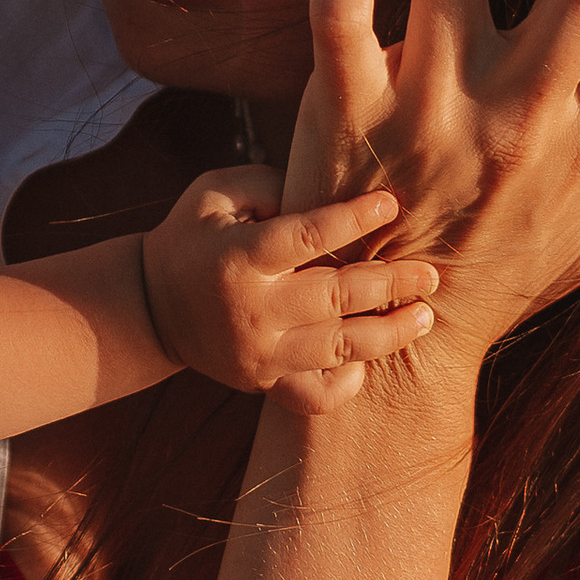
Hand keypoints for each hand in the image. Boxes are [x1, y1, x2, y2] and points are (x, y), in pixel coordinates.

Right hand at [140, 169, 439, 408]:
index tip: (390, 204)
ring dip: (388, 334)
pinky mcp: (263, 383)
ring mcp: (260, 353)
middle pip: (334, 298)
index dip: (352, 219)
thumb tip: (333, 192)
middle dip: (389, 284)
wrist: (149, 309)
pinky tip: (369, 360)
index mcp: (239, 258)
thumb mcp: (213, 194)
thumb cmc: (191, 237)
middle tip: (430, 274)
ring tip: (424, 316)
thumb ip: (270, 183)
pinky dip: (347, 384)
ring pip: (338, 350)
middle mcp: (253, 310)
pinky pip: (315, 396)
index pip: (307, 237)